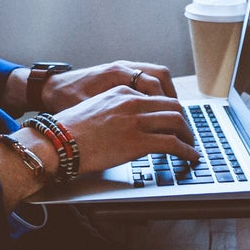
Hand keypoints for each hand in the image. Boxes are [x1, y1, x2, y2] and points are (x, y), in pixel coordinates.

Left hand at [40, 61, 176, 109]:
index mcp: (116, 73)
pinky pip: (147, 79)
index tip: (173, 121)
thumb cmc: (65, 99)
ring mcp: (123, 69)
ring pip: (156, 75)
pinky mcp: (120, 76)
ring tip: (172, 115)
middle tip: (179, 119)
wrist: (51, 88)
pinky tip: (156, 110)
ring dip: (166, 94)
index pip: (153, 84)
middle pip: (161, 74)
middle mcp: (122, 67)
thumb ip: (112, 115)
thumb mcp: (88, 109)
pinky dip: (156, 92)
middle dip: (173, 97)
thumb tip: (135, 129)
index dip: (165, 104)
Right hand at [55, 85, 199, 173]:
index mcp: (122, 91)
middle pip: (173, 107)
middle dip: (184, 122)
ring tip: (190, 146)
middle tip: (186, 134)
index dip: (170, 111)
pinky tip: (190, 157)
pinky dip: (187, 151)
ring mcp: (136, 121)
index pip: (157, 97)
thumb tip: (129, 124)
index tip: (174, 121)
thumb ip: (117, 110)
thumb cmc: (70, 129)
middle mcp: (132, 102)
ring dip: (188, 136)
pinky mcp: (138, 142)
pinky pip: (172, 144)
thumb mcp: (96, 107)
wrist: (58, 141)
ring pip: (177, 122)